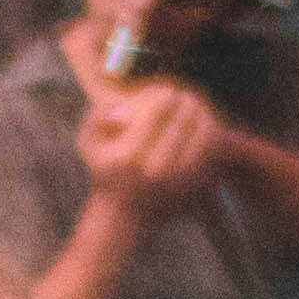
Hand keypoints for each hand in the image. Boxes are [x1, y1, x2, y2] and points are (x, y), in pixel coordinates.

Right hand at [74, 71, 227, 212]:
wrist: (121, 209)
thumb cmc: (103, 167)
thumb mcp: (87, 142)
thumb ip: (97, 117)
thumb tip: (123, 111)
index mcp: (130, 155)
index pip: (156, 113)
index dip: (166, 95)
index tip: (169, 89)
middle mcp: (155, 168)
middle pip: (182, 122)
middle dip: (188, 102)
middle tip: (187, 94)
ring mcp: (176, 179)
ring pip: (201, 136)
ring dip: (204, 116)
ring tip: (199, 107)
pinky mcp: (190, 186)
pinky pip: (208, 154)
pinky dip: (211, 136)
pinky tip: (208, 125)